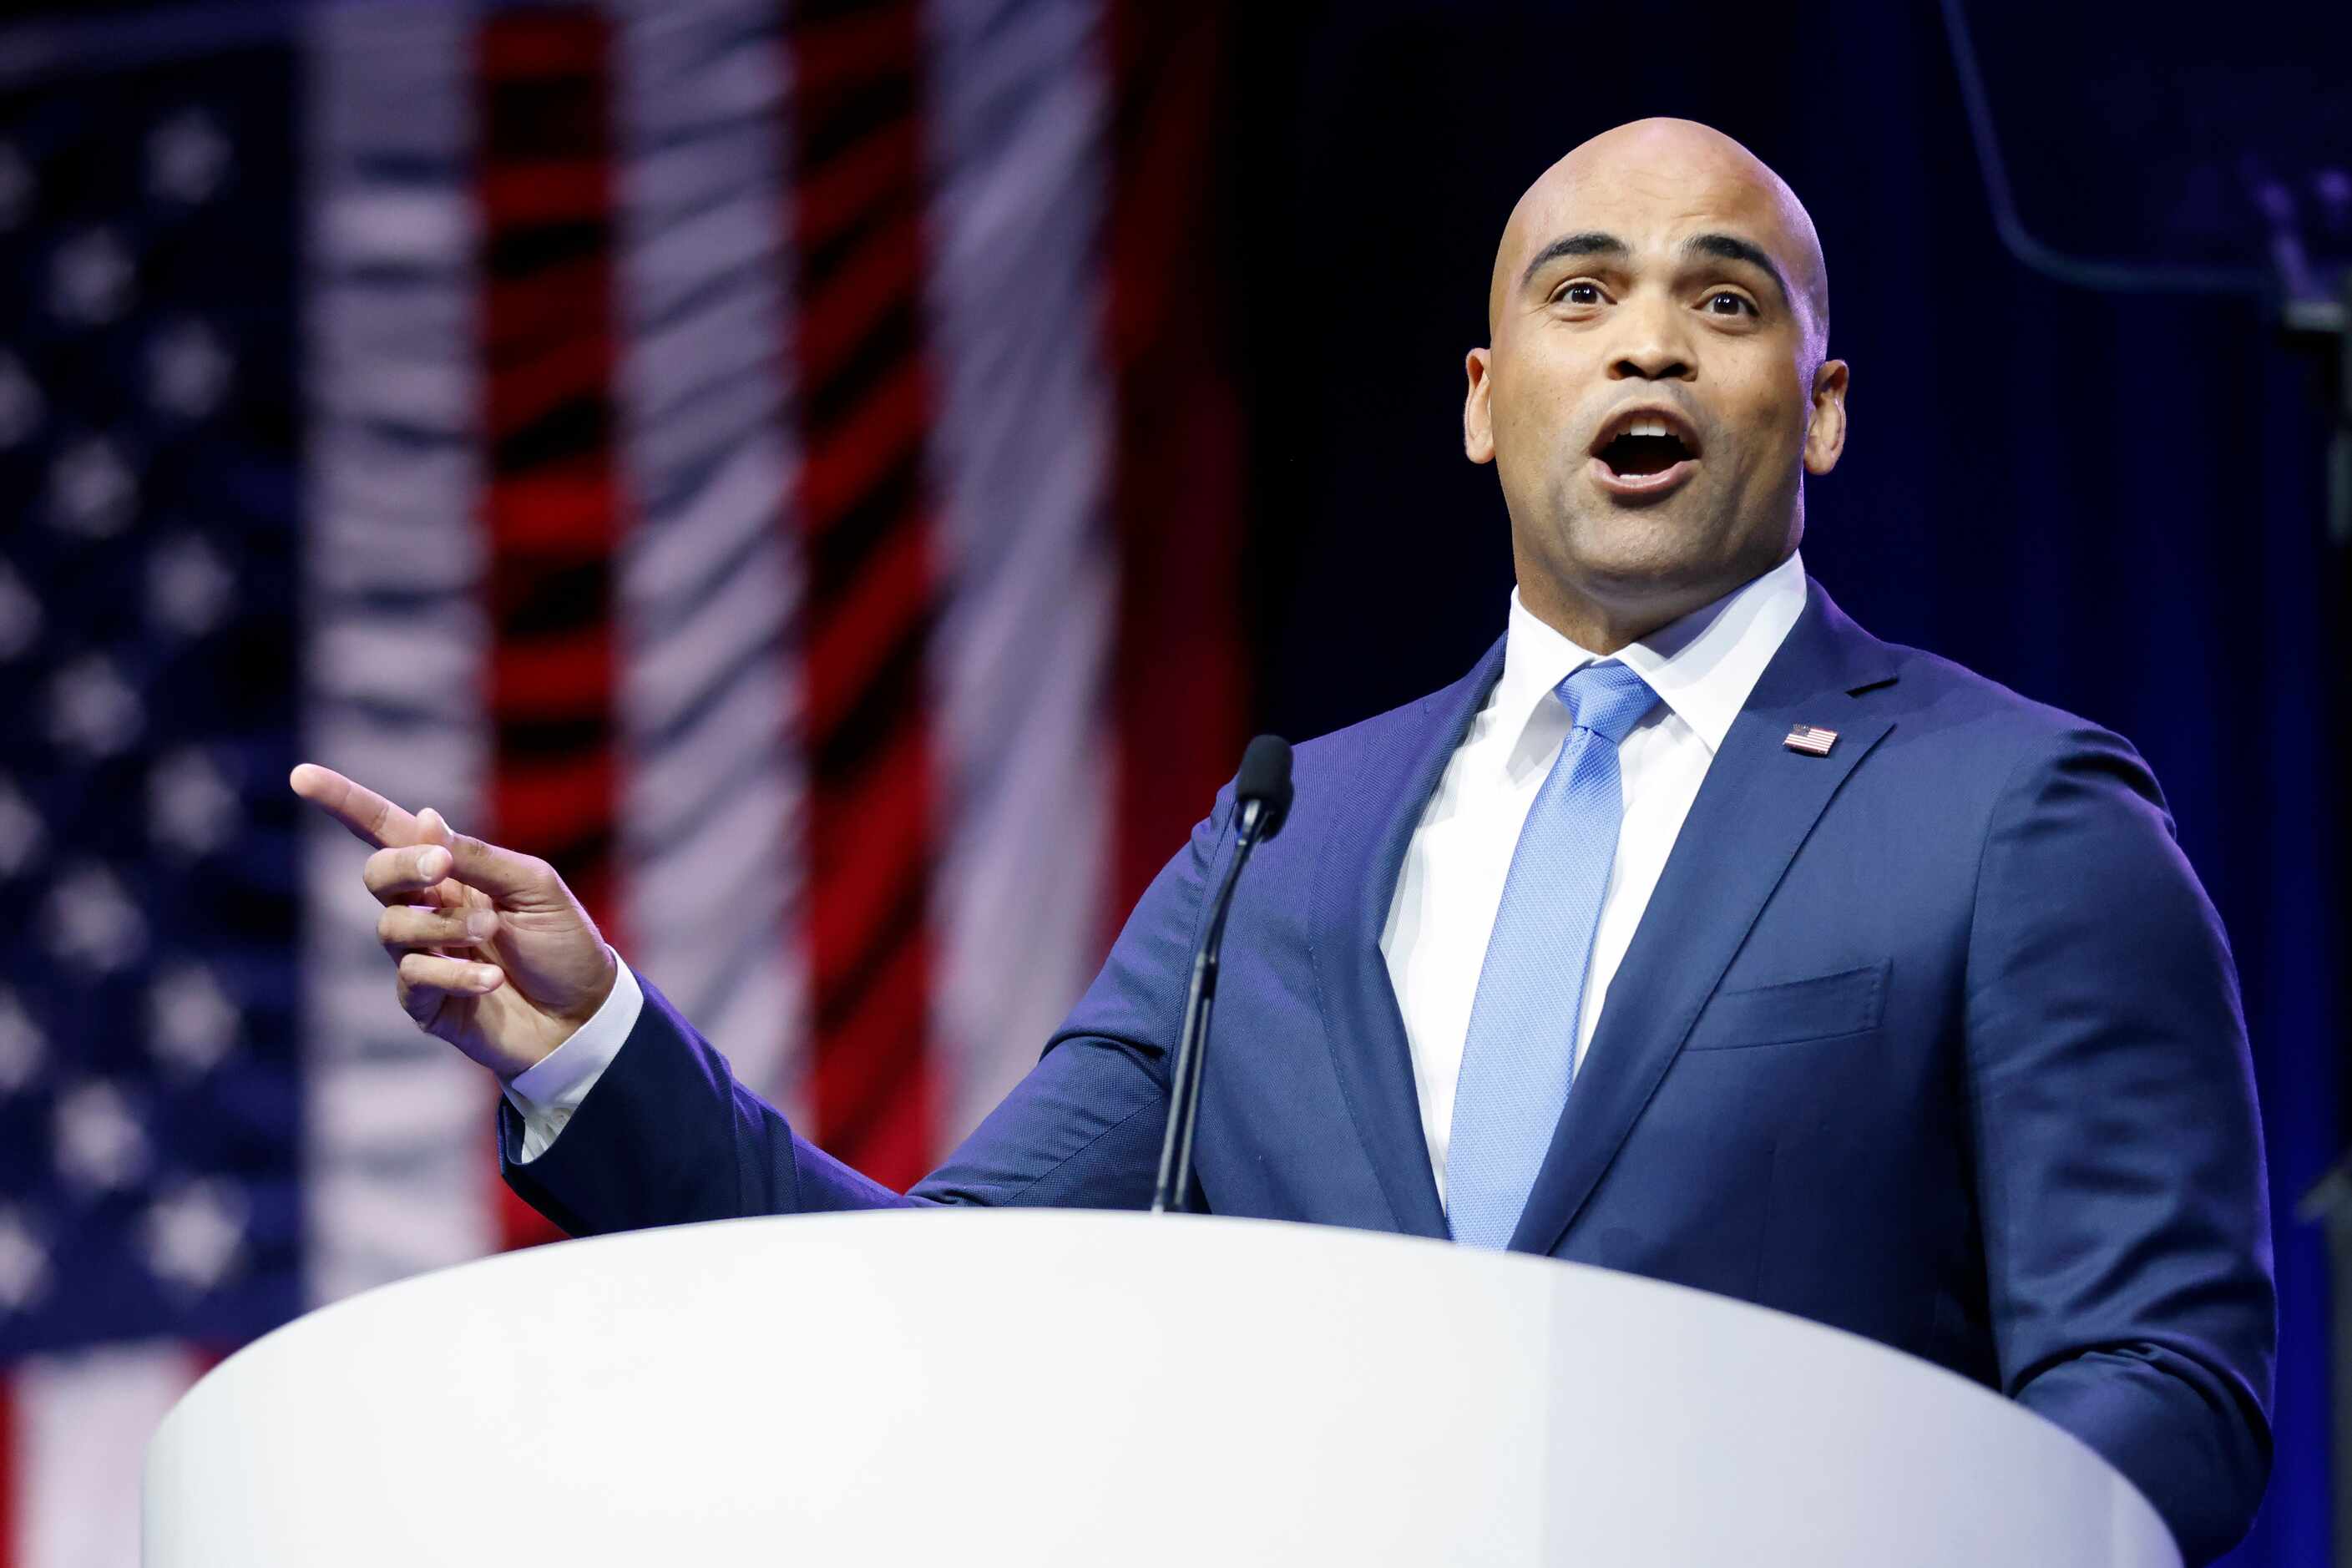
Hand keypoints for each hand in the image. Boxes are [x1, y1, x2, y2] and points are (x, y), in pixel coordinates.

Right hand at [288, 763, 618, 1079]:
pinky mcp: (426, 1003)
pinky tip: (493, 979)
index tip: (301, 776)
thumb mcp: (534, 888)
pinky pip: (413, 980)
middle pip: (377, 875)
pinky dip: (454, 973)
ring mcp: (422, 957)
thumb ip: (479, 857)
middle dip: (403, 866)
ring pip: (392, 928)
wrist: (586, 1017)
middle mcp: (428, 910)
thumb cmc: (564, 944)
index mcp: (453, 873)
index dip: (344, 803)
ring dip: (443, 925)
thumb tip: (426, 817)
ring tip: (491, 930)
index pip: (388, 831)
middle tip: (443, 867)